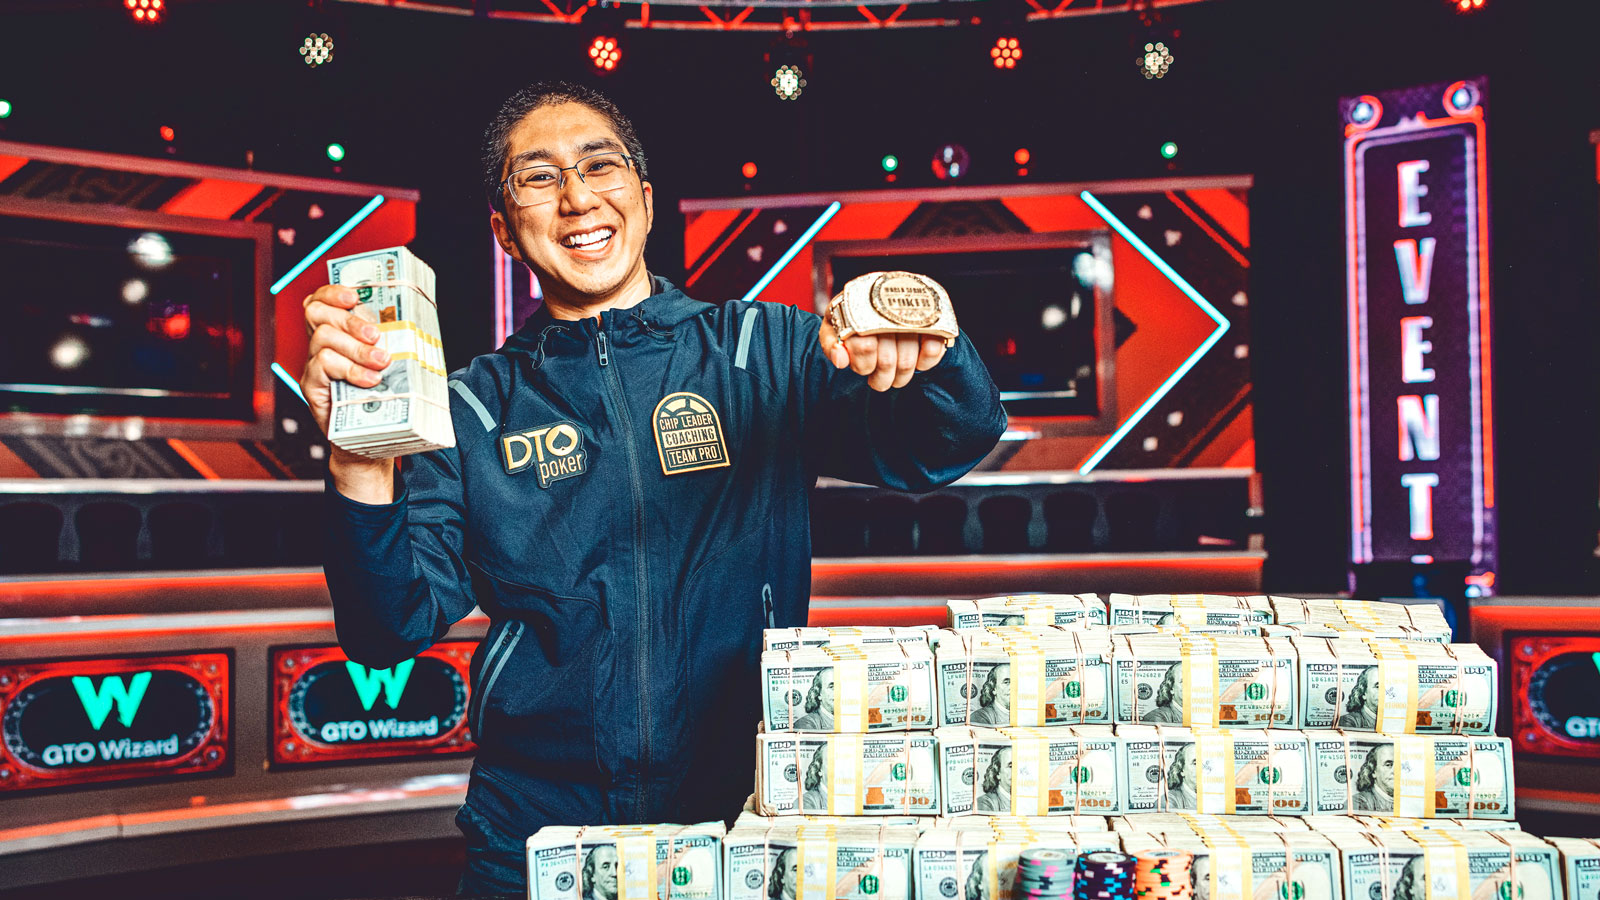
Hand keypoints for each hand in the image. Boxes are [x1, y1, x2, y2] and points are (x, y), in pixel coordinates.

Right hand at [300, 285, 394, 498]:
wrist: (371, 442)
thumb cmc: (384, 400)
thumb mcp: (394, 366)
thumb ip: (395, 343)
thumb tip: (421, 325)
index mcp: (339, 334)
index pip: (322, 300)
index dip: (333, 292)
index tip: (355, 295)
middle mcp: (322, 346)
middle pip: (318, 313)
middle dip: (349, 319)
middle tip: (376, 336)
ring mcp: (314, 366)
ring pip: (323, 338)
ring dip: (355, 348)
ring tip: (381, 363)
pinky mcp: (313, 387)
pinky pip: (322, 365)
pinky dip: (349, 370)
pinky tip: (370, 380)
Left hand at [818, 319, 946, 391]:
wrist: (878, 292)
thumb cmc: (854, 314)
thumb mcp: (834, 326)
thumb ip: (831, 343)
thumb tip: (841, 360)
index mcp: (863, 308)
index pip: (864, 347)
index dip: (863, 364)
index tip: (863, 368)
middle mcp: (888, 309)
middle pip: (888, 361)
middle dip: (881, 378)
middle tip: (878, 381)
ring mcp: (912, 314)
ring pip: (908, 361)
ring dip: (900, 377)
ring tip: (894, 378)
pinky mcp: (932, 319)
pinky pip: (934, 348)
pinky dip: (926, 362)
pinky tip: (918, 365)